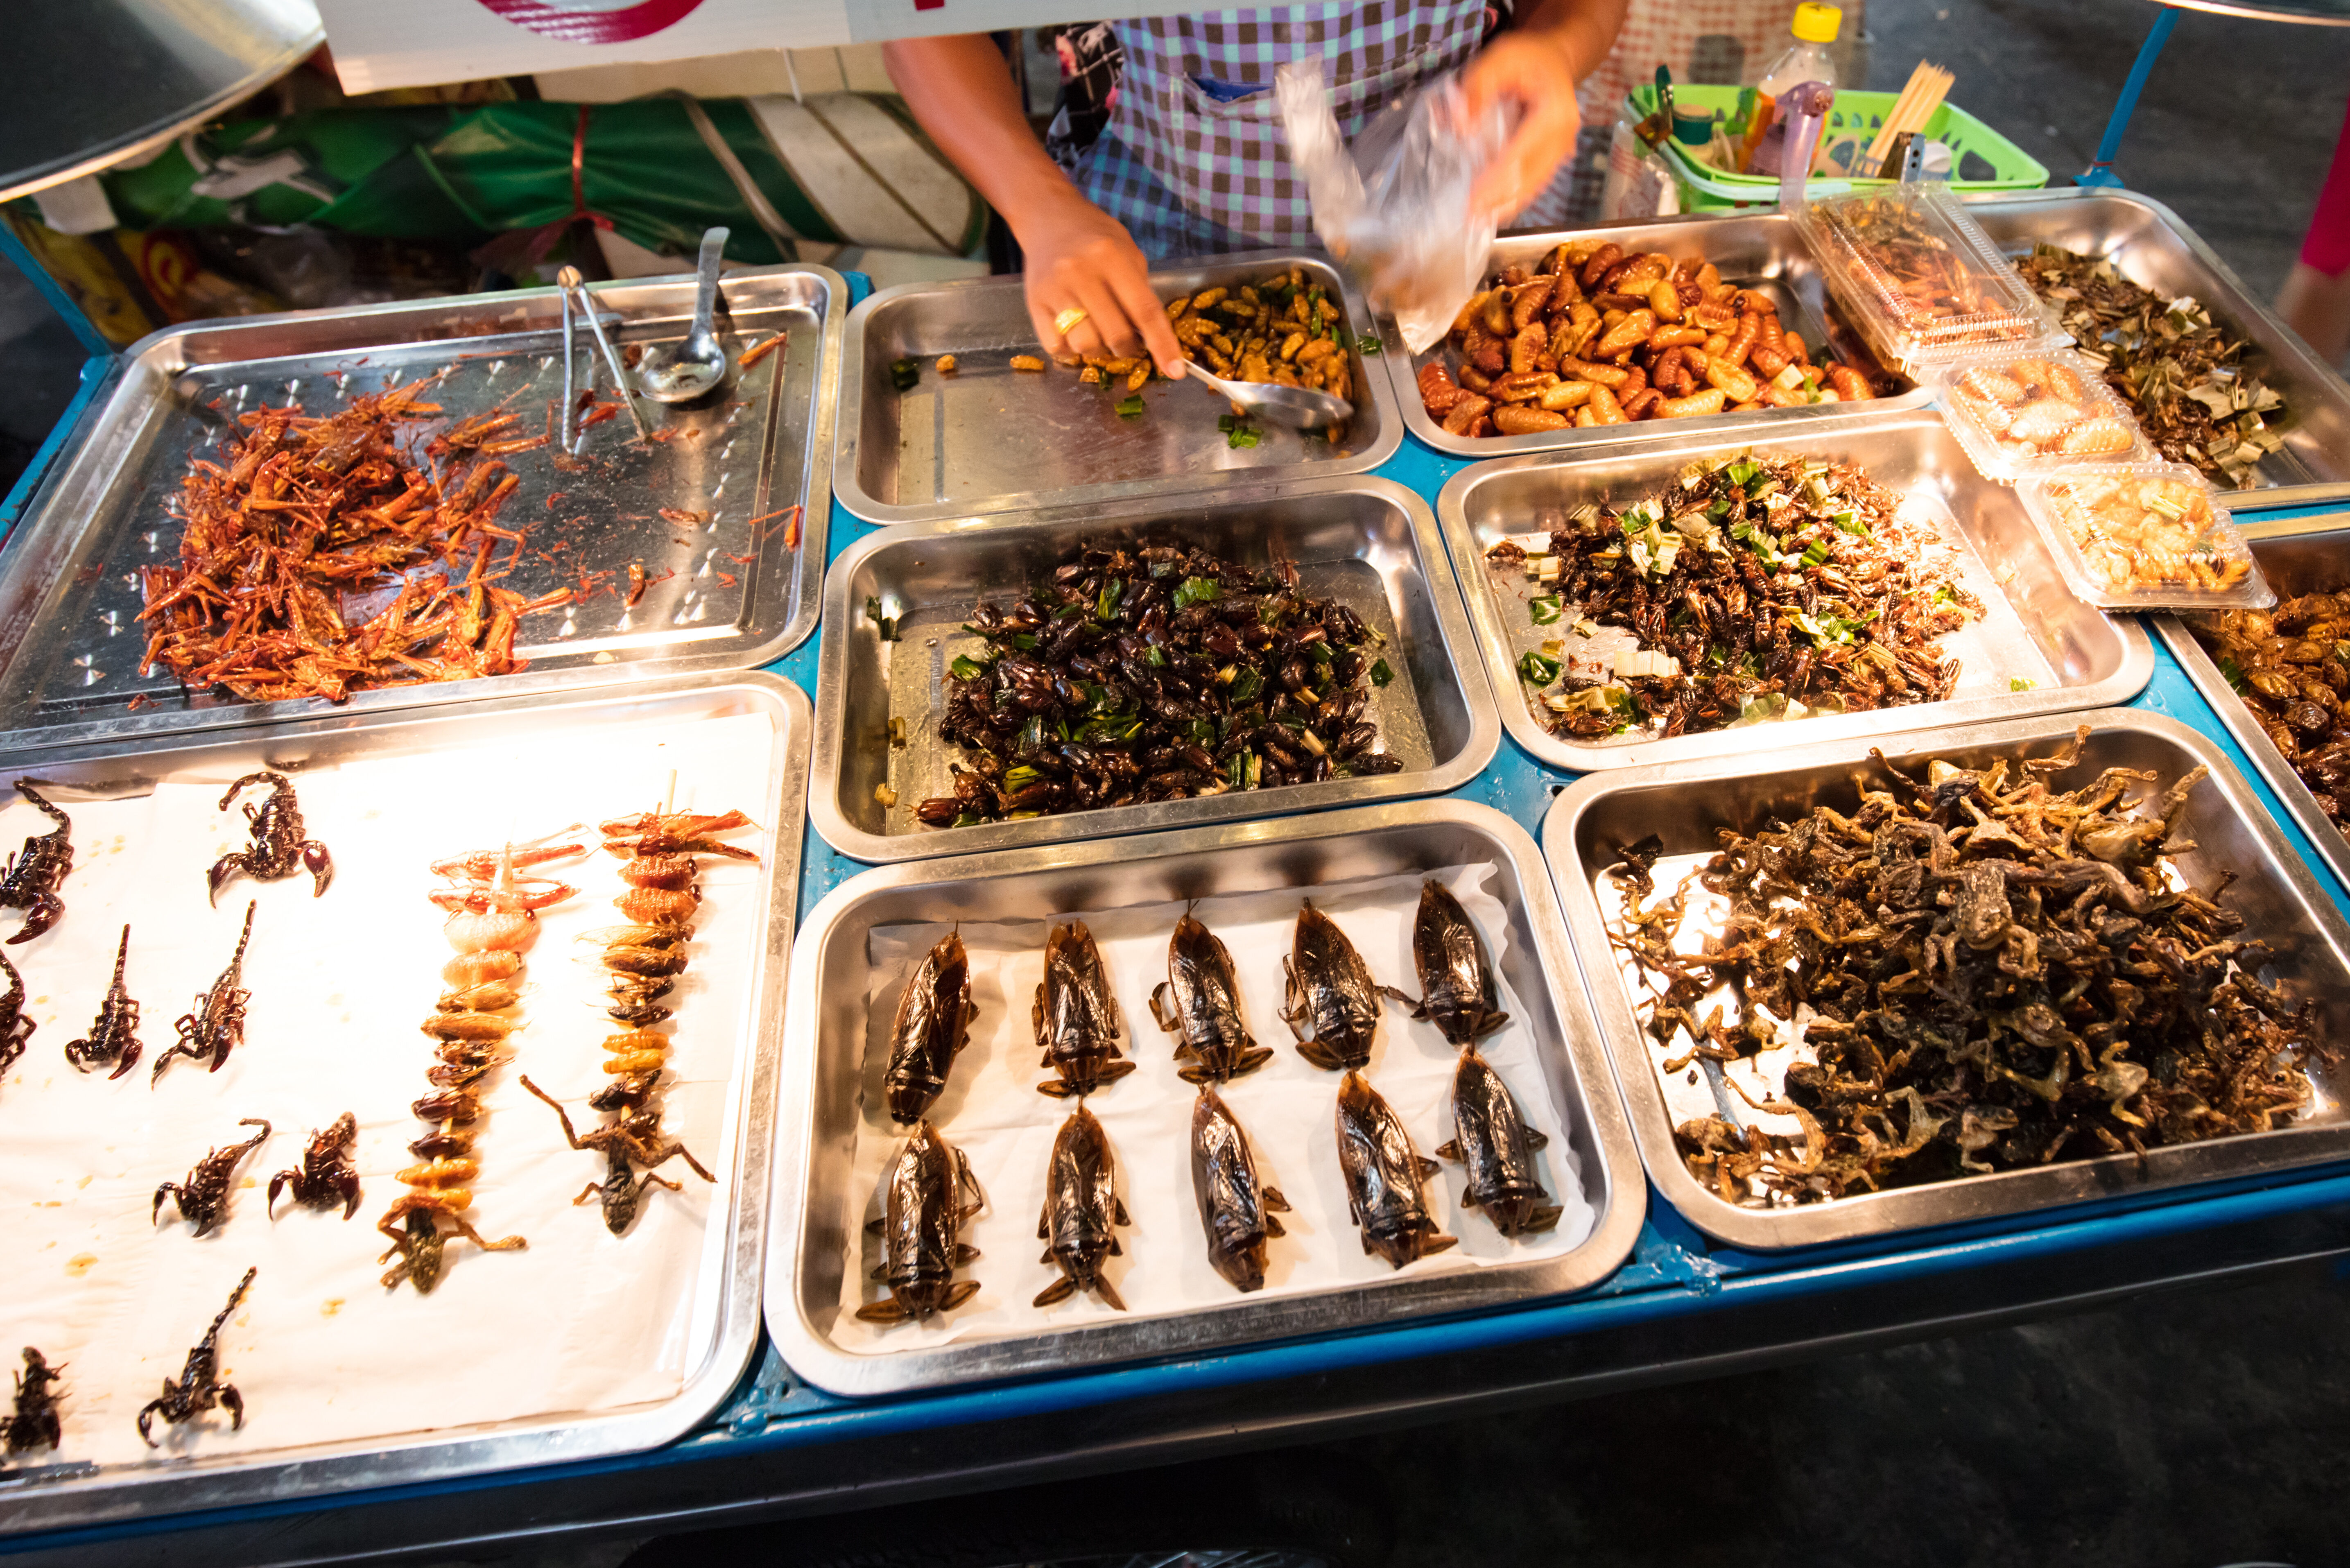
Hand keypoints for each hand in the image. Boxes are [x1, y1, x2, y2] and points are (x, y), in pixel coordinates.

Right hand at [1016, 191, 1185, 375]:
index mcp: (1111, 256)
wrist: (1047, 216)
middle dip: (1128, 348)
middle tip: (1128, 341)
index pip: (1144, 310)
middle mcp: (1080, 272)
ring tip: (1099, 333)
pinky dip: (1071, 349)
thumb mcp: (1127, 250)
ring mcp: (1054, 289)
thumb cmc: (1094, 235)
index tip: (1176, 371)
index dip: (1162, 344)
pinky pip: (1056, 346)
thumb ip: (1140, 289)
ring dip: (1098, 349)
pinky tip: (1075, 333)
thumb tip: (1152, 337)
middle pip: (1114, 334)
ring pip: (1084, 344)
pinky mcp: (1034, 303)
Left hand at [1458, 30, 1585, 220]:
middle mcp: (1563, 136)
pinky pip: (1532, 183)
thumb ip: (1477, 86)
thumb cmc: (1527, 59)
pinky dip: (1511, 198)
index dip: (1498, 178)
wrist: (1552, 62)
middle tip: (1469, 218)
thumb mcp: (1500, 57)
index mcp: (1555, 111)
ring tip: (1476, 221)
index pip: (1524, 152)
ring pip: (1533, 186)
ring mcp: (1560, 150)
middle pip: (1530, 177)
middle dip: (1499, 200)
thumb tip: (1460, 124)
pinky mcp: (1551, 159)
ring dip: (1505, 205)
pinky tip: (1491, 211)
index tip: (1474, 198)